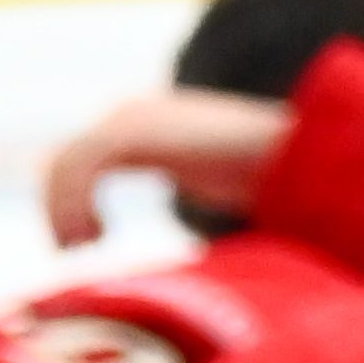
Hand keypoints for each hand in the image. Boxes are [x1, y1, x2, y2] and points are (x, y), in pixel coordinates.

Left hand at [34, 85, 287, 251]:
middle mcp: (137, 113)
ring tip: (83, 247)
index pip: (87, 155)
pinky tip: (95, 237)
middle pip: (68, 157)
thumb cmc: (273, 178)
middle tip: (75, 249)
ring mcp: (135, 118)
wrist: (303, 160)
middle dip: (60, 204)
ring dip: (64, 209)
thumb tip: (164, 233)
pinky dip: (75, 204)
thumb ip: (187, 187)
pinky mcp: (138, 132)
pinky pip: (82, 165)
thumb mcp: (216, 183)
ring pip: (68, 162)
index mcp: (152, 124)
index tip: (84, 242)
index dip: (72, 197)